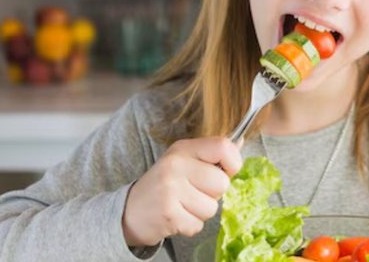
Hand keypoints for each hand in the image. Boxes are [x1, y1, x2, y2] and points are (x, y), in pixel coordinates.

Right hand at [122, 136, 242, 246]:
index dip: (233, 162)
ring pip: (212, 207)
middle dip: (213, 194)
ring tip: (183, 205)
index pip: (223, 146)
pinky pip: (199, 224)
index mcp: (183, 148)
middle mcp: (176, 165)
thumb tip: (240, 143)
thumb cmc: (163, 185)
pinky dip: (190, 225)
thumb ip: (210, 154)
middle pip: (222, 183)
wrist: (128, 210)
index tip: (226, 171)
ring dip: (201, 211)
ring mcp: (171, 190)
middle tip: (194, 192)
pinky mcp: (169, 214)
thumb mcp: (183, 160)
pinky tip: (177, 216)